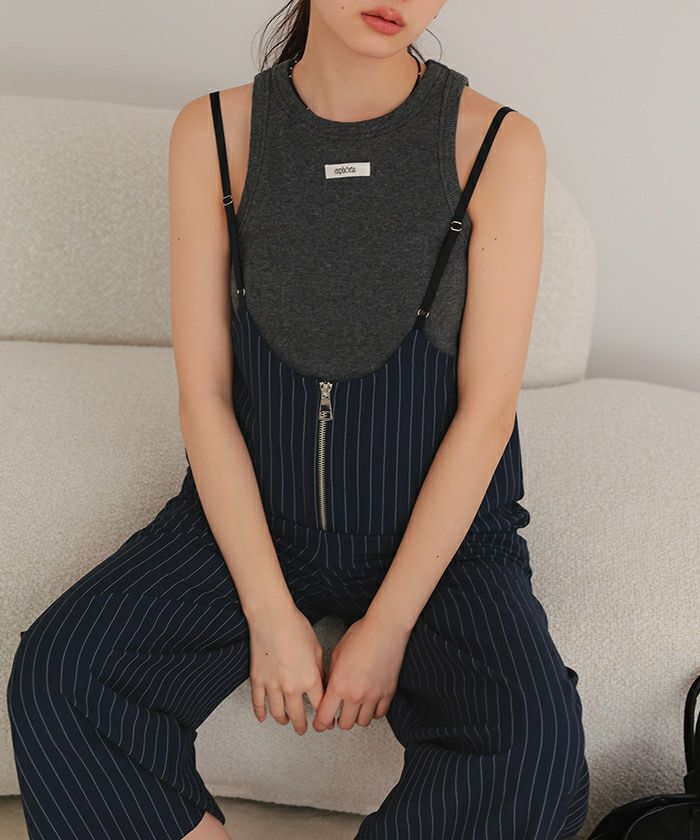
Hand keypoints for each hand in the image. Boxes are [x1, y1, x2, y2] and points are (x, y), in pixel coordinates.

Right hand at [248, 602, 325, 734]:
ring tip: (286, 722)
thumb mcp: (317, 648)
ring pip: (278, 713)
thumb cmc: (296, 627)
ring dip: (283, 720)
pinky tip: (264, 717)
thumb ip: (319, 670)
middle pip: (298, 715)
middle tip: (304, 730)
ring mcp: (273, 685)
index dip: (324, 717)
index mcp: (310, 679)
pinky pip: (258, 703)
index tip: (325, 722)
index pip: (320, 706)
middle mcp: (292, 687)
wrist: (272, 618)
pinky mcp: (257, 680)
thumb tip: (322, 684)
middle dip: (302, 726)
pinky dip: (261, 713)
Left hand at [312, 612, 411, 731]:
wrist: (385, 629)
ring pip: (363, 722)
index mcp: (338, 685)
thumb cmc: (361, 635)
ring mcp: (373, 695)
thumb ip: (331, 676)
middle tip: (338, 714)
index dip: (320, 724)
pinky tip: (370, 703)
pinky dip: (373, 712)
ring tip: (354, 708)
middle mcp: (355, 694)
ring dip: (357, 717)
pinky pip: (379, 714)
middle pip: (345, 724)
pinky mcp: (388, 693)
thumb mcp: (336, 654)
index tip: (320, 724)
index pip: (325, 717)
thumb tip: (328, 690)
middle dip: (339, 721)